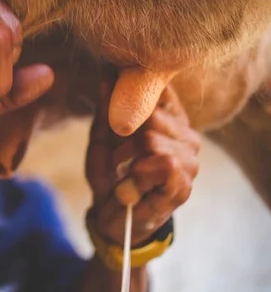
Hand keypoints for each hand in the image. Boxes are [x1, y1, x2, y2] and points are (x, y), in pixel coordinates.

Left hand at [86, 80, 199, 247]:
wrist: (112, 218)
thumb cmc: (110, 175)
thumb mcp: (101, 139)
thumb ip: (105, 109)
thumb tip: (106, 73)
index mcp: (171, 118)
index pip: (159, 89)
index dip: (132, 99)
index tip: (114, 119)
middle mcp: (187, 135)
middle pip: (150, 115)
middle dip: (122, 138)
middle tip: (116, 159)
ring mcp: (190, 161)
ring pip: (153, 139)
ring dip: (126, 160)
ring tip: (124, 175)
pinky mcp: (184, 186)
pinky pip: (163, 164)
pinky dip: (137, 177)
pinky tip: (132, 189)